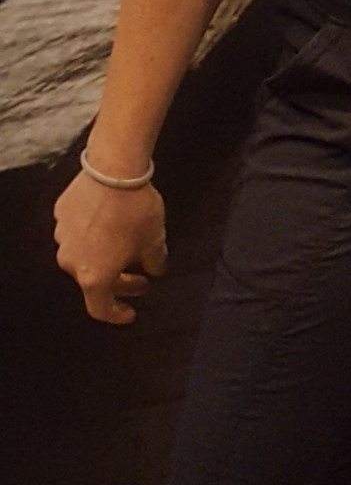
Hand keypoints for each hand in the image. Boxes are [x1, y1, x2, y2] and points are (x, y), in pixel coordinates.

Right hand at [54, 170, 167, 325]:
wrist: (115, 169)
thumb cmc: (135, 211)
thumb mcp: (155, 242)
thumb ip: (155, 263)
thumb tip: (154, 269)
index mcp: (94, 276)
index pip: (101, 309)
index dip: (117, 314)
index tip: (131, 312)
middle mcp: (72, 261)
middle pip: (94, 281)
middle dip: (119, 282)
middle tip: (141, 278)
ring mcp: (63, 237)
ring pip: (85, 256)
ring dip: (104, 256)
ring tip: (127, 245)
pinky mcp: (60, 214)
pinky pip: (77, 232)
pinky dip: (93, 235)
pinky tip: (110, 223)